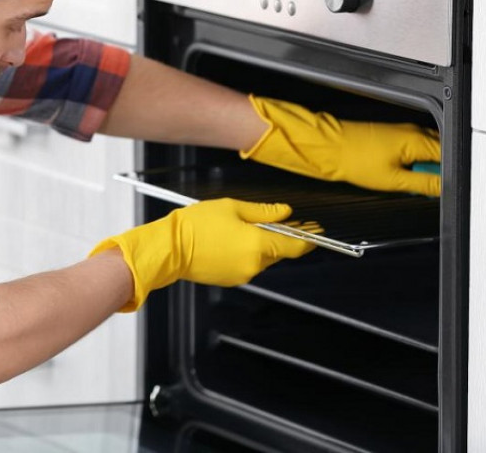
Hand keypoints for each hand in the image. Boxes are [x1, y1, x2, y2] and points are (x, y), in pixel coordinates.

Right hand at [89, 198, 315, 310]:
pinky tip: (232, 239)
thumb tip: (284, 212)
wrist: (169, 248)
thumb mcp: (232, 207)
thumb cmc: (195, 225)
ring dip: (261, 244)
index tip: (316, 231)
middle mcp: (254, 264)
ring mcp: (242, 274)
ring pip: (262, 258)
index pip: (295, 246)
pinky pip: (247, 264)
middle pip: (279, 252)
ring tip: (245, 226)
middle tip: (279, 220)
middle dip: (280, 237)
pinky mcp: (230, 279)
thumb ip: (263, 211)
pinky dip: (246, 252)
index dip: (309, 239)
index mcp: (258, 245)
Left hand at [241, 95, 440, 196]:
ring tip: (411, 180)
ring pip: (431, 151)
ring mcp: (405, 132)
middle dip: (441, 171)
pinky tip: (404, 173)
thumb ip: (425, 184)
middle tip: (427, 188)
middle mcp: (415, 132)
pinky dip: (417, 162)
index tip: (448, 189)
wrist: (330, 148)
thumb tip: (447, 189)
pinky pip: (417, 149)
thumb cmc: (354, 160)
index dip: (452, 175)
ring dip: (428, 167)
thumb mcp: (394, 180)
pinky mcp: (395, 135)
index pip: (452, 158)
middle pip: (444, 154)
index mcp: (418, 140)